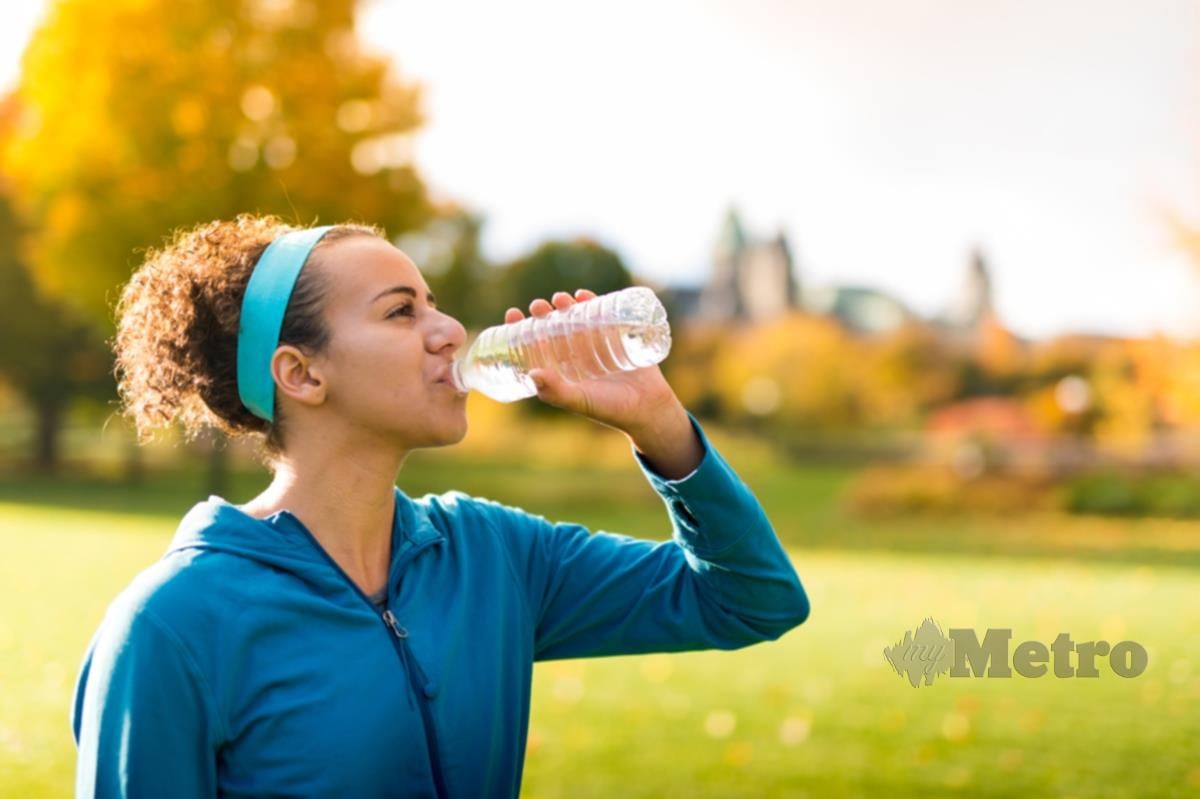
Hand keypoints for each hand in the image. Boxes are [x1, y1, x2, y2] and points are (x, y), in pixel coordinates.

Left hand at [503, 289, 681, 436]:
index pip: (535, 346)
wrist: (648, 407)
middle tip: (538, 305)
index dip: (521, 329)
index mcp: (561, 370)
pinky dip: (592, 302)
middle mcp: (574, 356)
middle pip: (553, 327)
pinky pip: (601, 315)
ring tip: (560, 298)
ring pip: (574, 318)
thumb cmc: (609, 409)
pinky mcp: (616, 337)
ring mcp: (595, 345)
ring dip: (564, 305)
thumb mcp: (579, 400)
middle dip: (543, 313)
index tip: (513, 314)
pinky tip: (583, 295)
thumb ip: (556, 391)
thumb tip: (531, 373)